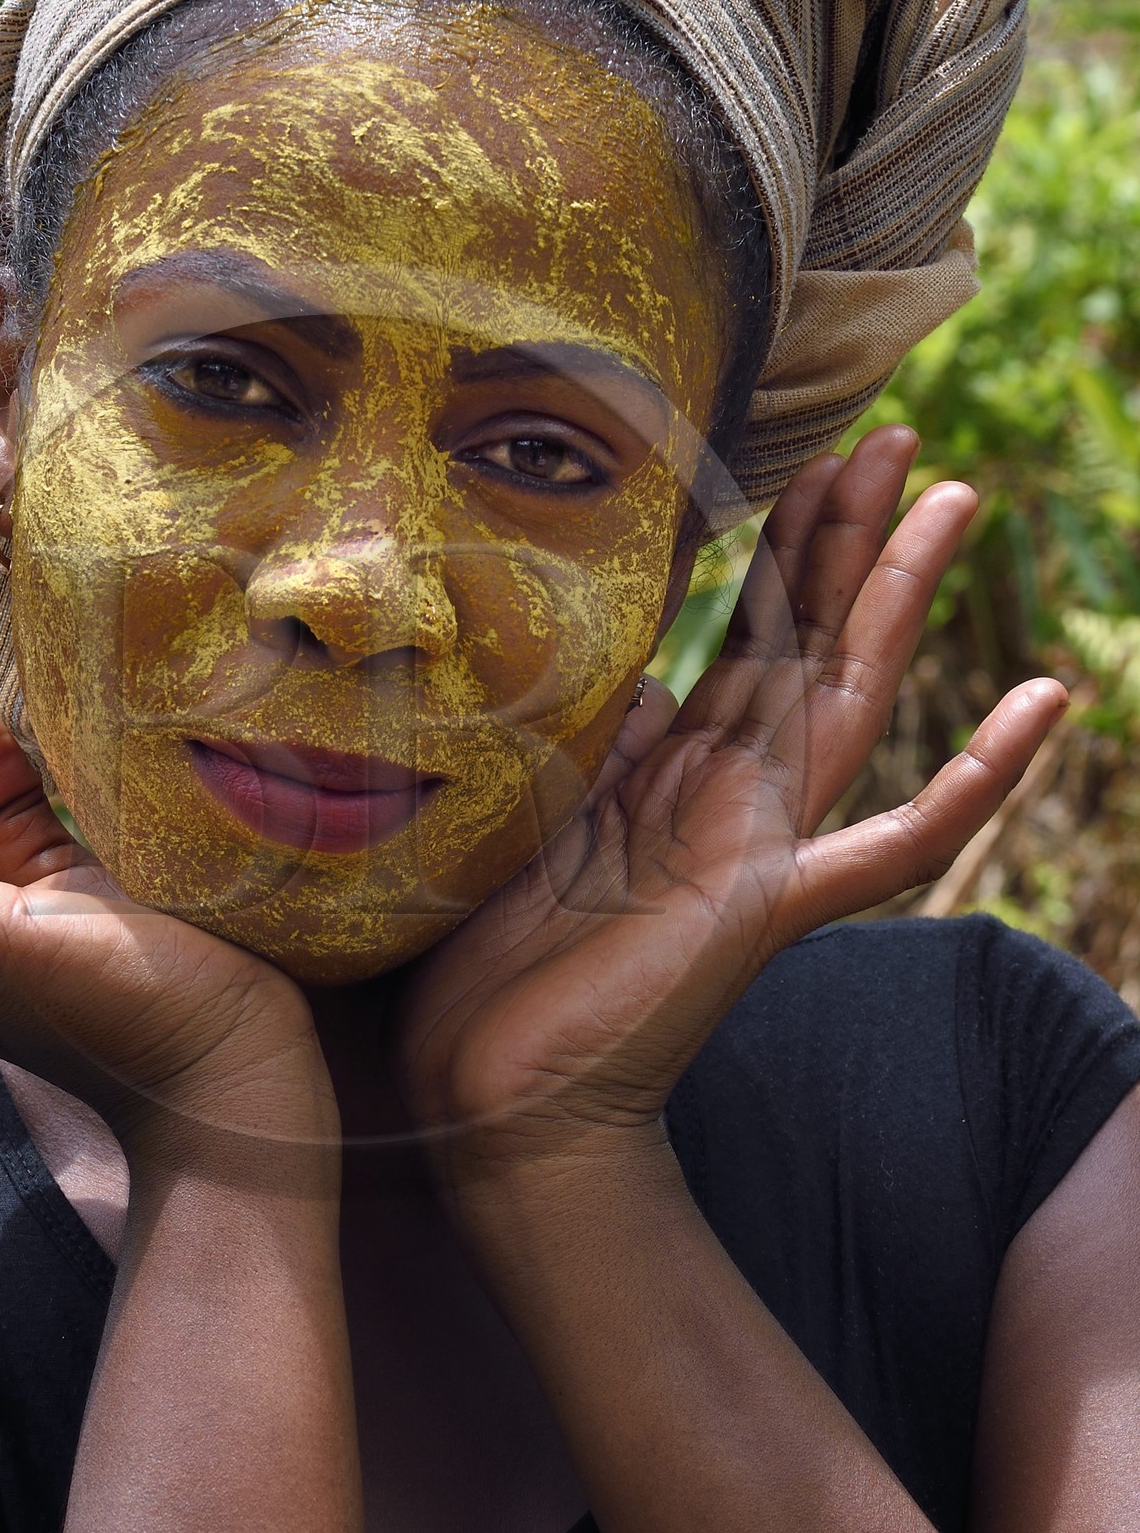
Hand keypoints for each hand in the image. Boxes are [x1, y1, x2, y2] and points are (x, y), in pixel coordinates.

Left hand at [396, 428, 1067, 1173]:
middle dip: (849, 534)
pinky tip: (1043, 701)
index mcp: (673, 774)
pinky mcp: (770, 905)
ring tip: (950, 498)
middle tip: (898, 433)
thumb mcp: (535, 816)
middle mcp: (732, 799)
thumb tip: (645, 672)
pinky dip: (976, 777)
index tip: (816, 454)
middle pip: (810, 640)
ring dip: (896, 595)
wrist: (490, 1099)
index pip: (749, 635)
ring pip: (849, 695)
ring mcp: (762, 849)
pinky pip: (897, 842)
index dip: (786, 549)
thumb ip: (600, 743)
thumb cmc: (489, 971)